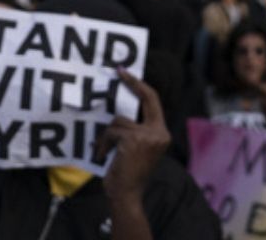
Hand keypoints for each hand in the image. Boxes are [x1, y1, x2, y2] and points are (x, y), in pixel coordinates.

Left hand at [96, 68, 169, 204]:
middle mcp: (160, 133)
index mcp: (162, 134)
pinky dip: (104, 143)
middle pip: (147, 98)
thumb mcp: (137, 148)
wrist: (126, 195)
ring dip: (108, 135)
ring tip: (104, 150)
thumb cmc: (127, 173)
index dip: (142, 86)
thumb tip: (120, 111)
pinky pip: (112, 131)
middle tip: (119, 70)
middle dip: (132, 82)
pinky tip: (104, 156)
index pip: (155, 103)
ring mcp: (148, 135)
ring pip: (120, 121)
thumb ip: (136, 130)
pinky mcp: (133, 139)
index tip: (128, 74)